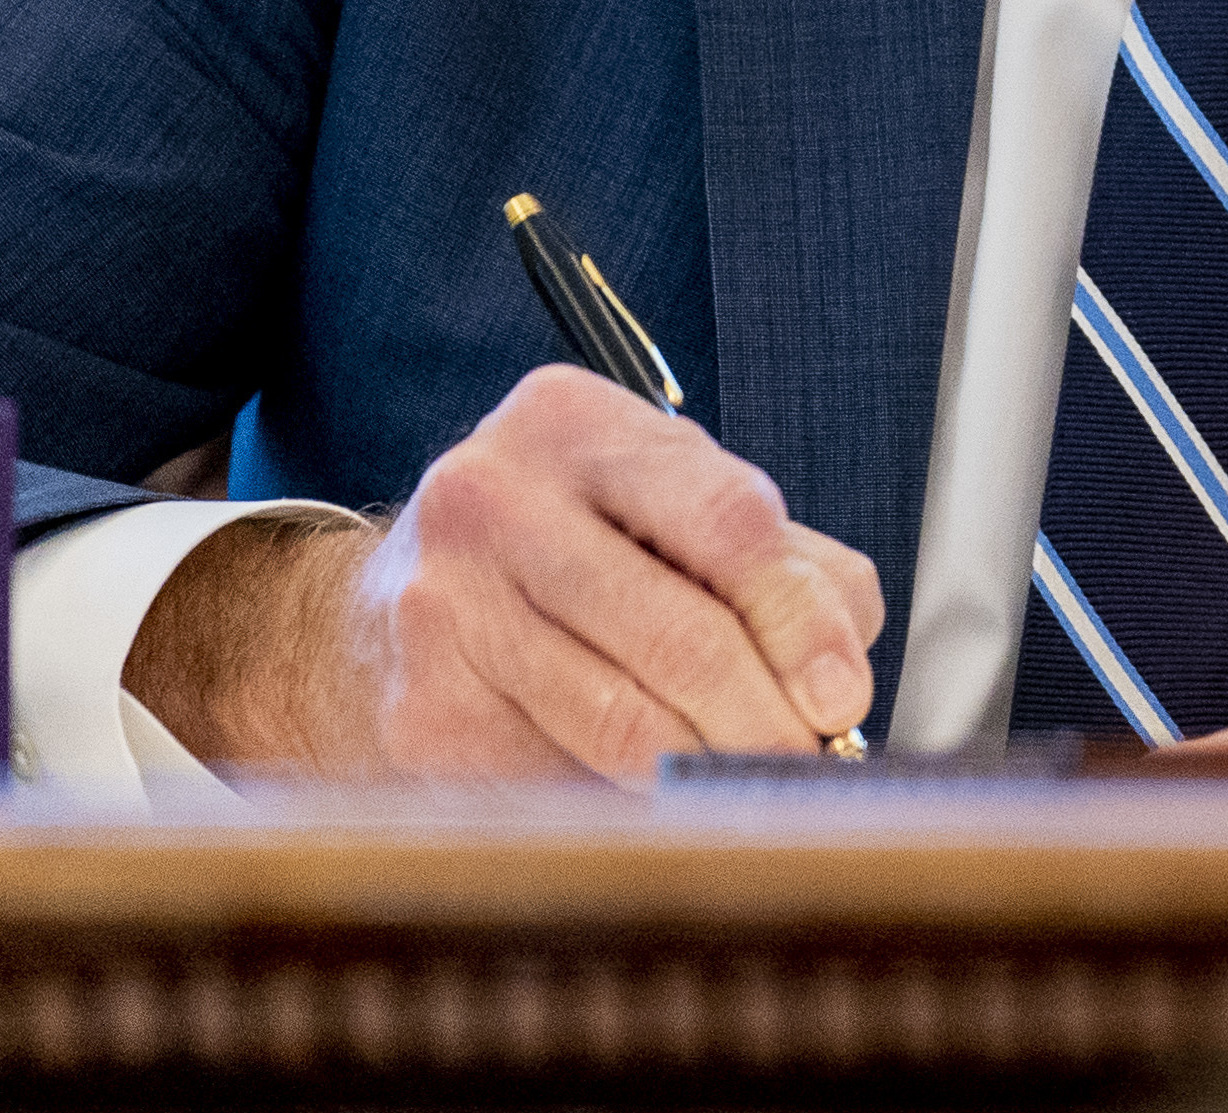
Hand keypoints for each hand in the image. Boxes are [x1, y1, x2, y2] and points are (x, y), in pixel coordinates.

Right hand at [126, 365, 881, 783]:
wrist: (385, 612)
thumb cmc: (571, 553)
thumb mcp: (672, 511)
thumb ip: (786, 570)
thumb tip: (840, 683)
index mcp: (575, 422)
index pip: (727, 520)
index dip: (799, 619)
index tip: (842, 698)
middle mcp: (493, 498)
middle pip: (678, 633)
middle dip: (765, 718)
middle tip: (808, 765)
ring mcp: (444, 607)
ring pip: (622, 724)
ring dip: (708, 772)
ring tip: (751, 787)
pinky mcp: (423, 713)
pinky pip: (563, 782)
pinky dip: (629, 805)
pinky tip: (654, 801)